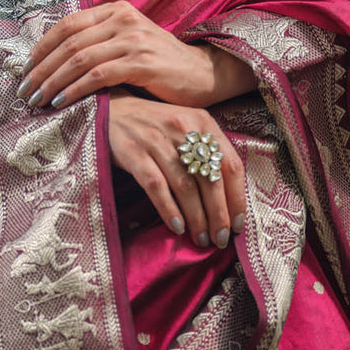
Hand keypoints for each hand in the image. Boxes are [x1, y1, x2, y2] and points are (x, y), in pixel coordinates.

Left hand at [18, 0, 253, 110]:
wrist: (204, 74)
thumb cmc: (161, 66)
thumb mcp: (128, 45)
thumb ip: (99, 44)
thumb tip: (54, 62)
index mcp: (116, 11)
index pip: (67, 24)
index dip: (41, 48)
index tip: (24, 70)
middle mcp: (123, 19)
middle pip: (68, 42)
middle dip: (41, 68)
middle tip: (23, 90)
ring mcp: (133, 40)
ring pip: (78, 59)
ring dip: (52, 82)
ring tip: (37, 100)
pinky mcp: (142, 63)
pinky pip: (98, 76)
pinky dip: (75, 90)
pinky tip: (61, 102)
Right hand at [107, 92, 245, 249]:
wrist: (111, 109)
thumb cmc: (155, 125)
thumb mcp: (186, 127)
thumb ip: (206, 151)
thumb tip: (226, 200)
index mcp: (203, 122)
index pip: (230, 165)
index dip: (237, 198)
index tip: (238, 224)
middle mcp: (183, 128)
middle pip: (210, 179)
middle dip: (218, 215)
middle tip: (220, 240)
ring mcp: (157, 140)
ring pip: (185, 186)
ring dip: (196, 218)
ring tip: (201, 239)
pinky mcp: (133, 152)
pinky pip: (156, 186)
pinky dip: (169, 209)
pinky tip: (177, 227)